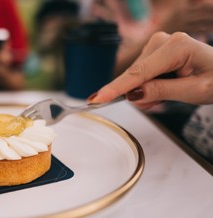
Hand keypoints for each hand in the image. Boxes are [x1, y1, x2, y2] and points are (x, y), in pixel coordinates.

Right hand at [88, 32, 212, 107]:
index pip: (139, 73)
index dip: (117, 88)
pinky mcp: (153, 51)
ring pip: (134, 77)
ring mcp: (156, 44)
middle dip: (142, 95)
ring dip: (146, 91)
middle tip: (163, 102)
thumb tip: (133, 94)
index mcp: (176, 47)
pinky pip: (138, 74)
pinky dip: (147, 86)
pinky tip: (163, 86)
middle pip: (135, 76)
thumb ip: (162, 91)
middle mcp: (163, 41)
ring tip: (169, 92)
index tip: (97, 98)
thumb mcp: (194, 91)